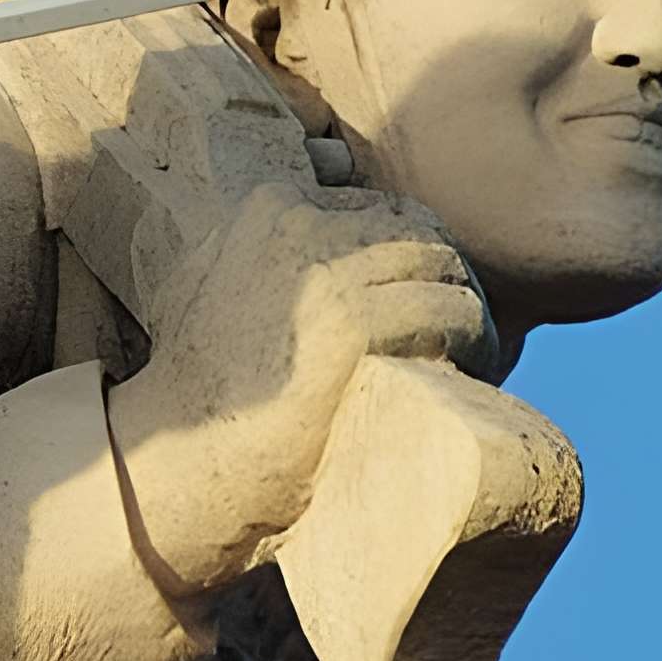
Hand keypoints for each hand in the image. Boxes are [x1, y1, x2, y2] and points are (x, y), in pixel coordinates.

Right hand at [106, 179, 493, 598]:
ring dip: (468, 311)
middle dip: (448, 276)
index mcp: (270, 205)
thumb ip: (250, 247)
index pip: (380, 208)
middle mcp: (297, 223)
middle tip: (459, 334)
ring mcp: (322, 270)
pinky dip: (475, 342)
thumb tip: (297, 227)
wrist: (186, 454)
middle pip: (418, 229)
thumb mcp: (204, 281)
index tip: (420, 306)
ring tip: (472, 357)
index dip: (410, 258)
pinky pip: (451, 312)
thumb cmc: (199, 387)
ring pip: (443, 266)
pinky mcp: (350, 324)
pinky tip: (471, 372)